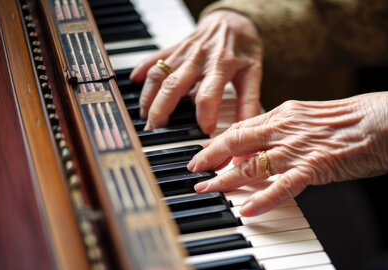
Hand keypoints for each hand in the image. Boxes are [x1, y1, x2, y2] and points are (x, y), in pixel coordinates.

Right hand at [130, 11, 262, 132]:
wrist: (235, 19)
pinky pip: (154, 58)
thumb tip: (245, 127)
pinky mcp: (175, 47)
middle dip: (161, 110)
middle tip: (156, 130)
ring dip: (148, 96)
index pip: (208, 94)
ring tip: (145, 116)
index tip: (204, 132)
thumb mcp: (254, 73)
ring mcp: (184, 52)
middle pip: (174, 86)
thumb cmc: (244, 47)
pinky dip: (142, 69)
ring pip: (159, 74)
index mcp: (221, 65)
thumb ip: (249, 101)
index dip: (204, 115)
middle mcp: (199, 58)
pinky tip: (134, 82)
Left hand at [187, 91, 387, 215]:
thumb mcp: (315, 117)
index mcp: (286, 113)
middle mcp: (286, 126)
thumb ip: (290, 130)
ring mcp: (298, 146)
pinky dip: (263, 199)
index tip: (204, 154)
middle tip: (194, 173)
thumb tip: (271, 147)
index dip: (219, 142)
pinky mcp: (316, 166)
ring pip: (252, 164)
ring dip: (226, 180)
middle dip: (211, 158)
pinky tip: (247, 210)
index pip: (242, 127)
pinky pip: (283, 185)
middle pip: (237, 142)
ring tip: (207, 191)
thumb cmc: (359, 119)